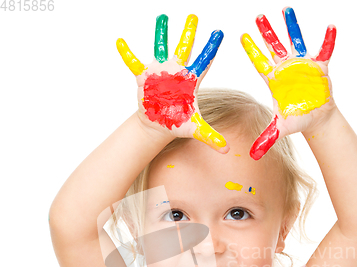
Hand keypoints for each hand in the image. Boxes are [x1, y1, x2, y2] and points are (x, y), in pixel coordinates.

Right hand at [117, 14, 228, 152]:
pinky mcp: (144, 77)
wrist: (158, 125)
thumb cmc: (178, 124)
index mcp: (191, 81)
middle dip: (189, 32)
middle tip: (194, 15)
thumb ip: (211, 137)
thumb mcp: (195, 130)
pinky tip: (120, 41)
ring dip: (161, 33)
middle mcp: (176, 71)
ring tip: (162, 17)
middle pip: (185, 48)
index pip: (204, 62)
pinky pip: (134, 63)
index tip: (220, 32)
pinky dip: (127, 53)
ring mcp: (160, 72)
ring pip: (161, 48)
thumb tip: (227, 150)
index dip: (211, 48)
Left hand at [241, 7, 336, 159]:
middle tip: (258, 15)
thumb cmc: (297, 120)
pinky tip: (330, 27)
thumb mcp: (281, 129)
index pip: (260, 63)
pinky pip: (324, 50)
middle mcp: (286, 69)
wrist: (316, 118)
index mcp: (274, 81)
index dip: (252, 51)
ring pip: (296, 41)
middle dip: (266, 32)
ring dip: (292, 27)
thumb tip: (253, 155)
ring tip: (286, 10)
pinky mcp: (319, 66)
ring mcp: (302, 65)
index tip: (241, 36)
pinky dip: (328, 40)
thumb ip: (267, 138)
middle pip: (274, 47)